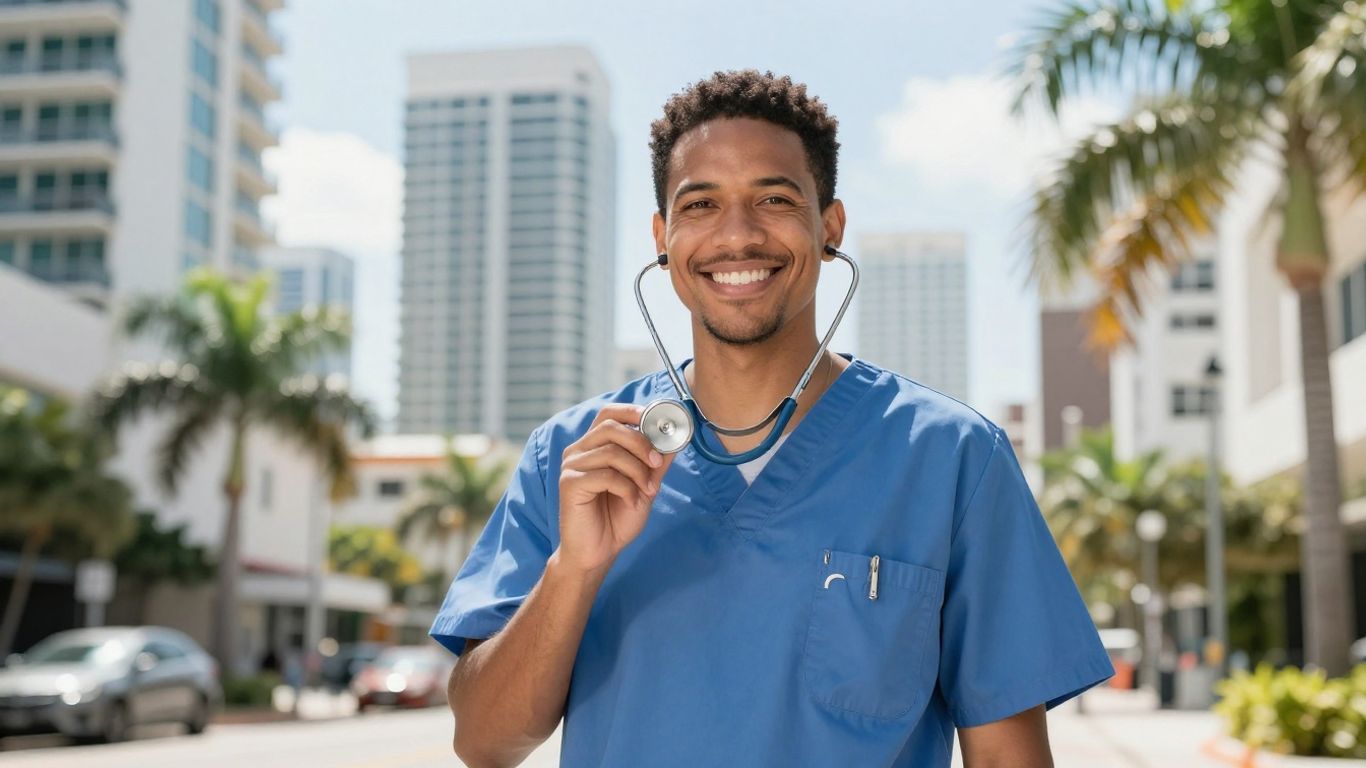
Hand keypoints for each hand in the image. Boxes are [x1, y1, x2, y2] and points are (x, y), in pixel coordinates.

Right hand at [557, 404, 675, 574]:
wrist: (598, 552)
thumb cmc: (617, 518)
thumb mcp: (645, 486)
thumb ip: (656, 462)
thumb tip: (674, 438)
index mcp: (594, 446)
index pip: (608, 413)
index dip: (633, 411)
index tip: (657, 420)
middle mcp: (578, 451)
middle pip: (611, 427)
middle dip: (641, 443)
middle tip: (658, 463)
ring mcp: (571, 466)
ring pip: (612, 452)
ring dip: (637, 471)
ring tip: (647, 491)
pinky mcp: (569, 483)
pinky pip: (606, 475)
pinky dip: (626, 488)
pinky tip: (630, 502)